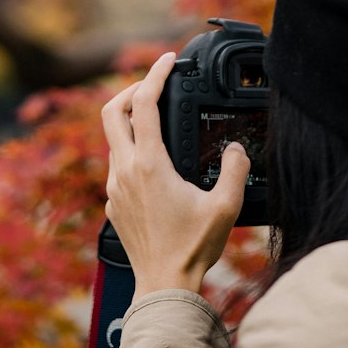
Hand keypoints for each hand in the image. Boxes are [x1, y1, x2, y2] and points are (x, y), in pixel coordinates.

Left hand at [102, 51, 249, 298]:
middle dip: (131, 88)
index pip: (144, 102)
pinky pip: (116, 164)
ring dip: (131, 121)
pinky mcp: (112, 203)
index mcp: (149, 164)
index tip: (168, 60)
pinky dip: (131, 150)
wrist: (163, 286)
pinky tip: (154, 162)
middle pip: (111, 110)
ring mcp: (113, 187)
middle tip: (153, 85)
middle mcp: (124, 170)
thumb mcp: (225, 206)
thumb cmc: (192, 248)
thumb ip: (234, 170)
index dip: (155, 73)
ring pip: (113, 138)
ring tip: (157, 121)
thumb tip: (236, 147)